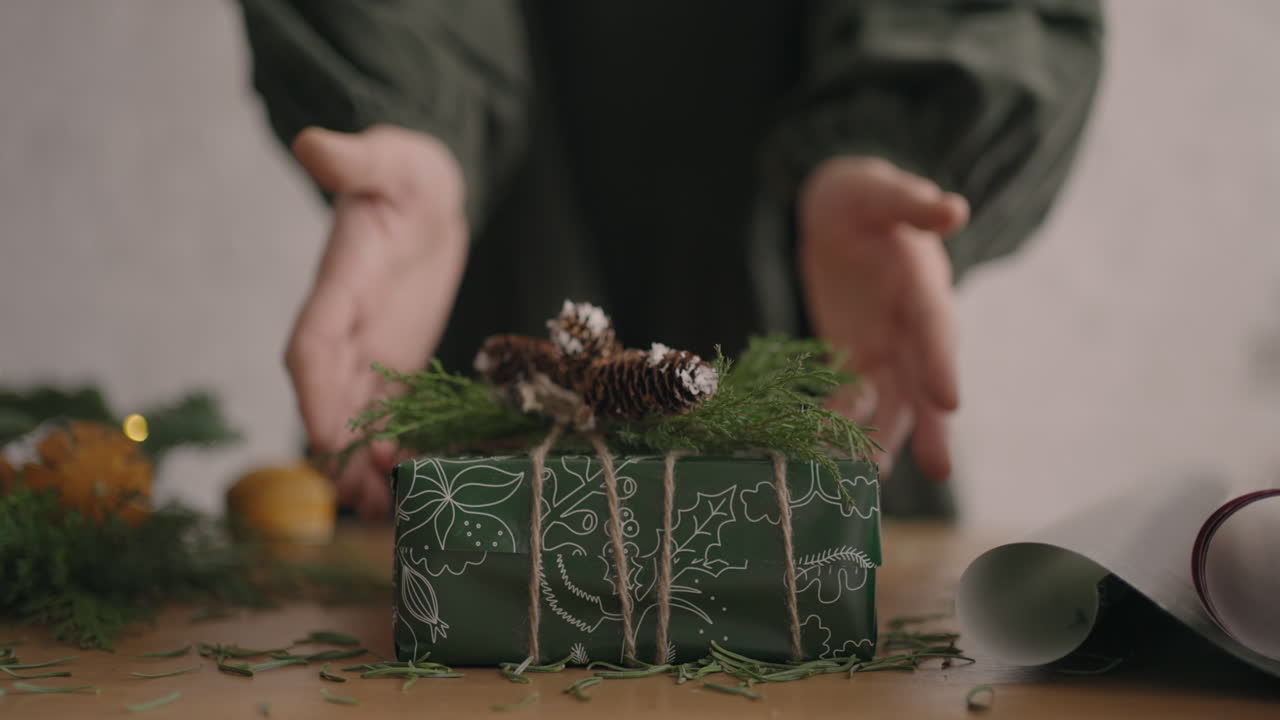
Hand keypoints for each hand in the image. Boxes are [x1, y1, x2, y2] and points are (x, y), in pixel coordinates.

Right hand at [287, 125, 467, 519]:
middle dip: (343, 451)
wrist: (424, 195)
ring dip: (368, 465)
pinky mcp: (396, 364)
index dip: (315, 394)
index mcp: (338, 288)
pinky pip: (391, 415)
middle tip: (364, 497)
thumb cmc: (403, 174)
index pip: (310, 348)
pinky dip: (398, 452)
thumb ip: (354, 161)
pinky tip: (414, 489)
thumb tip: (314, 143)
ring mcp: (369, 352)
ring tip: (389, 512)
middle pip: (330, 400)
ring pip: (357, 419)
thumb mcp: (387, 161)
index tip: (324, 438)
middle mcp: (344, 330)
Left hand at [798, 157, 968, 480]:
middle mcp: (911, 327)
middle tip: (938, 470)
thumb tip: (951, 209)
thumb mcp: (879, 191)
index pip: (936, 329)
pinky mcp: (853, 359)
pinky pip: (848, 397)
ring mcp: (883, 348)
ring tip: (873, 477)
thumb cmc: (864, 198)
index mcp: (922, 287)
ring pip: (889, 401)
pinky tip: (826, 456)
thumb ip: (909, 202)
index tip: (950, 402)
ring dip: (883, 437)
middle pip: (922, 380)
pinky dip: (839, 424)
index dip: (941, 364)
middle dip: (929, 424)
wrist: (841, 216)